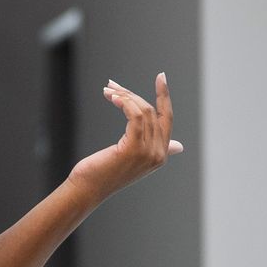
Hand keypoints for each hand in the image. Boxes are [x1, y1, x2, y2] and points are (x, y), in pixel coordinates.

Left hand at [66, 73, 183, 203]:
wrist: (87, 190)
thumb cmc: (103, 173)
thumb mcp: (132, 159)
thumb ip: (154, 149)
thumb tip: (180, 146)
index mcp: (161, 155)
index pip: (168, 119)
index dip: (165, 97)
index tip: (161, 77)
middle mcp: (158, 154)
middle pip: (152, 112)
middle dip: (132, 94)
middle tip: (112, 84)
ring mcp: (148, 152)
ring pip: (142, 111)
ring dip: (123, 96)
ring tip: (107, 91)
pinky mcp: (134, 148)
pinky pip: (134, 115)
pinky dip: (123, 103)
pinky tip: (111, 97)